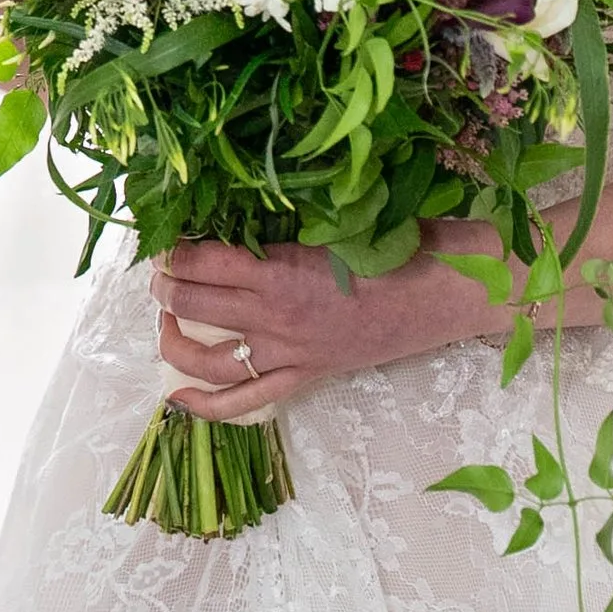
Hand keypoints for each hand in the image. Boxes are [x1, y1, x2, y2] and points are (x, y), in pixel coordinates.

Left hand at [153, 236, 480, 418]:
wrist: (452, 290)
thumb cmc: (403, 242)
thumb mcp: (340, 217)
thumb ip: (289, 219)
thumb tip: (241, 205)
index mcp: (282, 269)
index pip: (202, 259)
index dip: (175, 246)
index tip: (166, 234)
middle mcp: (277, 315)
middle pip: (196, 301)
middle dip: (166, 283)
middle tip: (160, 269)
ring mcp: (291, 352)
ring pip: (208, 355)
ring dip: (173, 336)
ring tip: (165, 316)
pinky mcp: (309, 375)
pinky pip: (246, 401)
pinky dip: (206, 406)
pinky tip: (176, 398)